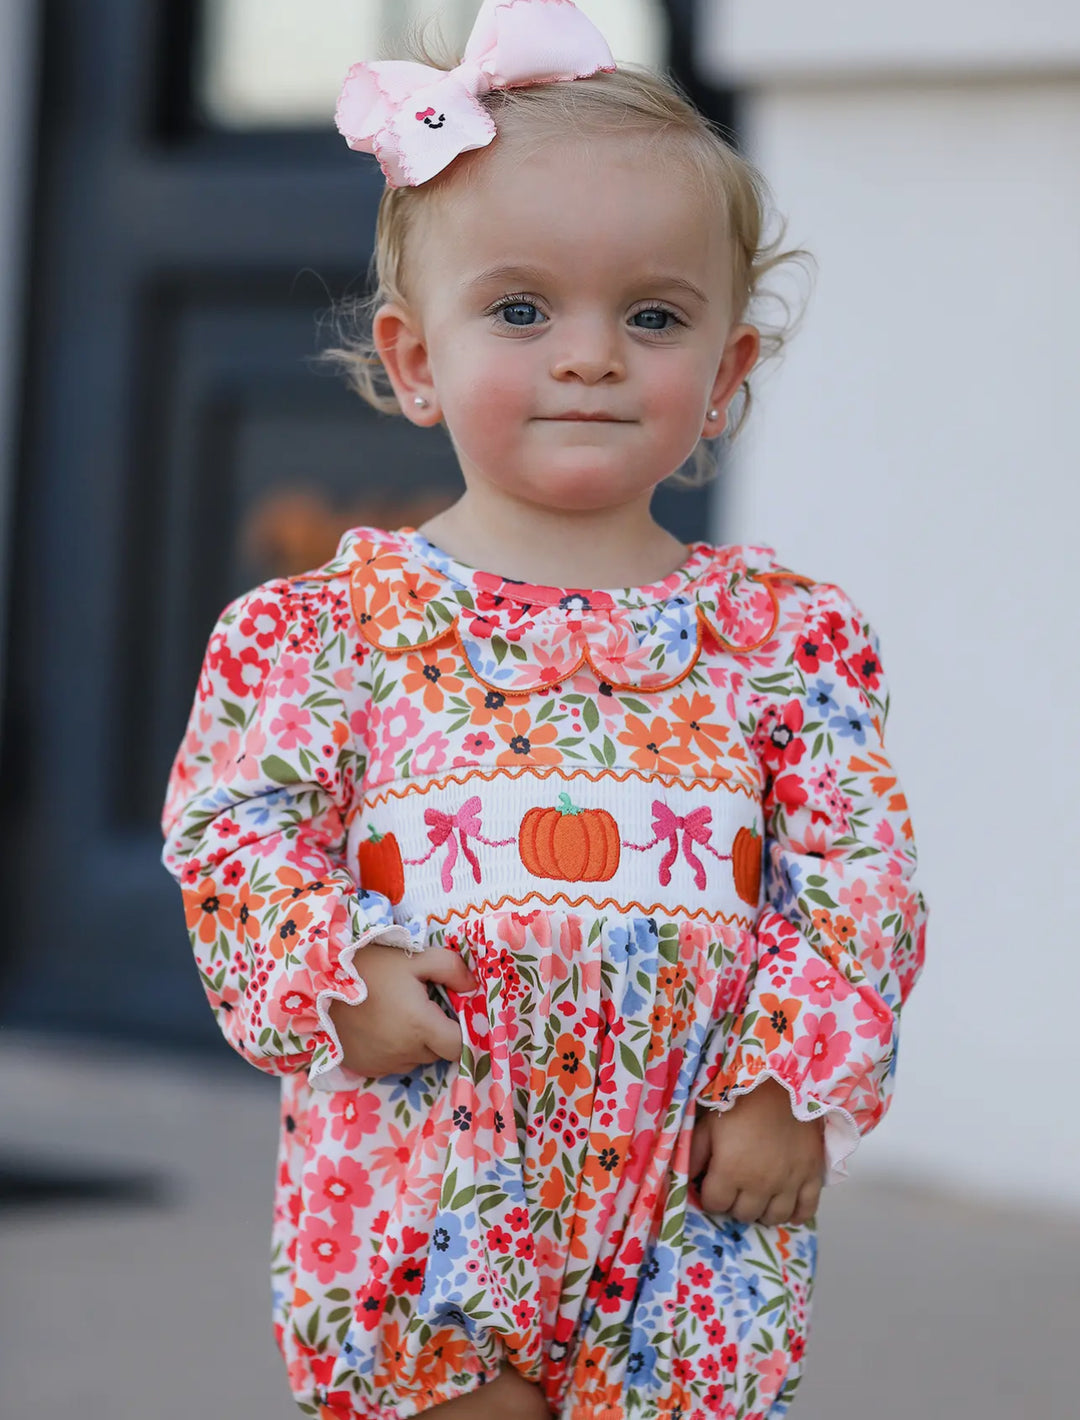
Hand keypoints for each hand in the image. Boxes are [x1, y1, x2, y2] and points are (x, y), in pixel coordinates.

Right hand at [328, 944, 479, 1076]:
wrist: (319, 980)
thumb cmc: (371, 965)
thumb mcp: (415, 957)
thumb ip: (451, 968)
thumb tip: (473, 987)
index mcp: (420, 1026)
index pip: (458, 1046)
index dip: (461, 1031)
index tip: (451, 1014)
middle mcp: (404, 1052)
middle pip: (437, 1053)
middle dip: (437, 1034)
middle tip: (421, 1006)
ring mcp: (382, 1063)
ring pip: (415, 1060)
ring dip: (415, 1044)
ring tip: (397, 1014)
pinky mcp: (365, 1067)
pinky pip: (392, 1064)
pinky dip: (393, 1051)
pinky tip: (380, 1026)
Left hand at [688, 1077, 823, 1226]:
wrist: (782, 1082)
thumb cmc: (741, 1101)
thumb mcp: (708, 1124)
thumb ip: (695, 1155)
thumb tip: (686, 1179)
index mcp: (730, 1171)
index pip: (715, 1204)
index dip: (710, 1196)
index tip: (713, 1185)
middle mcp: (760, 1185)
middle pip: (743, 1215)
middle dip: (735, 1204)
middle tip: (735, 1188)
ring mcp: (789, 1183)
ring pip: (773, 1218)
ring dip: (762, 1211)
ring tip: (758, 1197)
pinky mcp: (812, 1176)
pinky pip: (806, 1210)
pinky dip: (796, 1215)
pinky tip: (787, 1208)